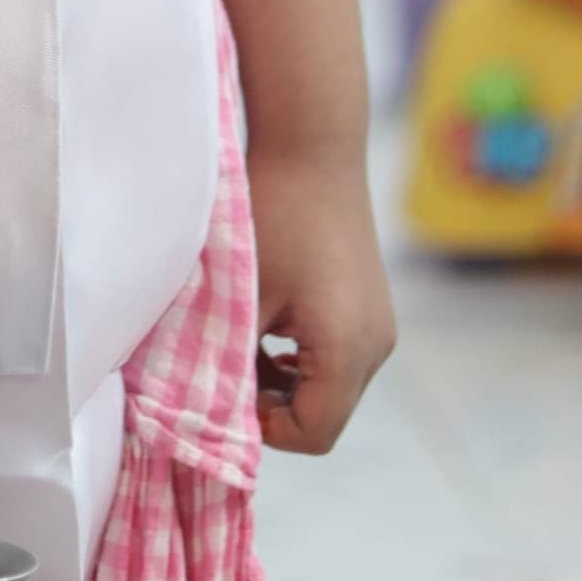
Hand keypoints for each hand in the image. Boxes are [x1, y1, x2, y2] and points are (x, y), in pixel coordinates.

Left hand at [248, 140, 395, 456]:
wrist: (311, 145)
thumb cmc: (272, 217)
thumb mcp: (242, 297)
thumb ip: (229, 362)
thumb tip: (202, 411)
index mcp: (348, 350)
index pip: (313, 435)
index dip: (265, 430)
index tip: (225, 391)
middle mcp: (376, 345)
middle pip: (324, 415)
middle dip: (273, 405)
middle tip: (226, 366)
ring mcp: (379, 325)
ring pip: (329, 387)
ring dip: (284, 380)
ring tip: (242, 338)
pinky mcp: (370, 306)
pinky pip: (336, 356)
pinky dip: (300, 357)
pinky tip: (265, 321)